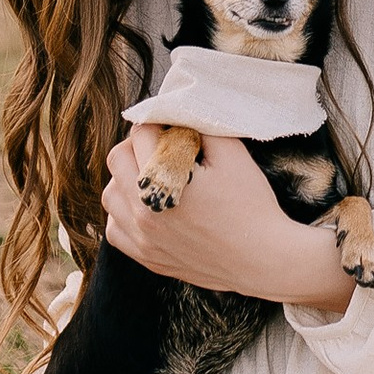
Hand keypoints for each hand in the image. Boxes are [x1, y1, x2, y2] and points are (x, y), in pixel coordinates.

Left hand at [100, 132, 354, 315]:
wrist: (264, 259)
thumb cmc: (251, 205)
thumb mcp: (233, 154)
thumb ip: (202, 126)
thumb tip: (180, 114)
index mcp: (161, 180)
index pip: (141, 134)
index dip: (158, 123)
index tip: (173, 126)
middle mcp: (143, 210)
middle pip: (117, 160)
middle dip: (137, 145)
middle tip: (162, 145)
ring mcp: (143, 239)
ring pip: (109, 195)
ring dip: (125, 178)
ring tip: (152, 176)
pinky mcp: (149, 258)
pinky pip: (114, 231)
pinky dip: (123, 214)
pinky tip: (145, 208)